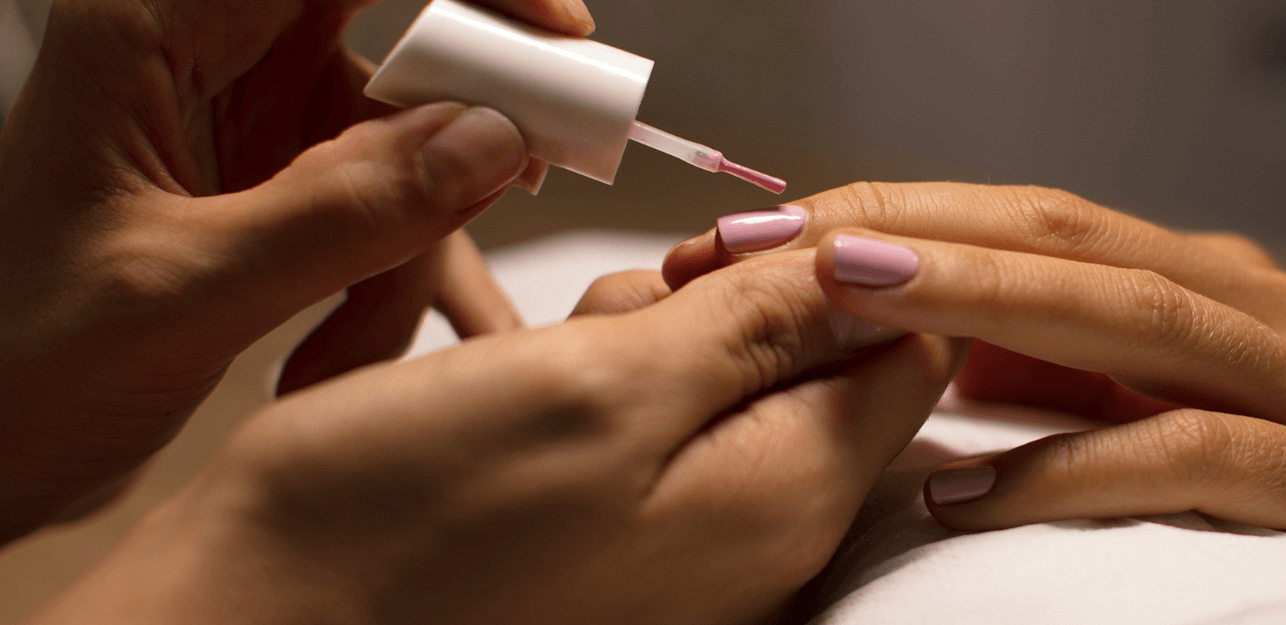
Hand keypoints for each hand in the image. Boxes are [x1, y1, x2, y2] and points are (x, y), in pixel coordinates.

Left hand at [0, 0, 580, 538]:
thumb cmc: (6, 360)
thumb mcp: (177, 292)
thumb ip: (336, 215)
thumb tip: (489, 142)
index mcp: (151, 26)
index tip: (554, 34)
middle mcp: (210, 55)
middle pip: (397, 37)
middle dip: (462, 126)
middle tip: (512, 189)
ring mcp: (252, 121)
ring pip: (410, 140)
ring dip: (410, 249)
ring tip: (339, 350)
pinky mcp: (280, 184)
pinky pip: (393, 208)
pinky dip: (390, 285)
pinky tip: (332, 354)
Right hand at [28, 251, 961, 624]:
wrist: (260, 623)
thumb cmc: (411, 525)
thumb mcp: (607, 384)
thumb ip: (762, 324)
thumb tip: (876, 266)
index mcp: (786, 497)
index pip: (902, 350)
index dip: (824, 274)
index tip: (721, 264)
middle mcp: (757, 538)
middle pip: (808, 361)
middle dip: (716, 310)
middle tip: (613, 329)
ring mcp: (685, 550)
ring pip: (715, 381)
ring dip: (638, 342)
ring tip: (537, 374)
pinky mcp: (613, 544)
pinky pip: (646, 428)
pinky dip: (590, 387)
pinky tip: (512, 399)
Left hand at [663, 182, 1285, 622]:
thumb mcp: (1191, 416)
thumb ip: (1079, 381)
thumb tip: (932, 350)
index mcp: (1207, 285)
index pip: (1029, 221)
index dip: (897, 213)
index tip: (765, 230)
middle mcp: (1258, 307)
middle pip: (1060, 238)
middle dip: (905, 227)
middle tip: (764, 235)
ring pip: (1124, 315)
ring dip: (976, 297)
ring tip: (845, 291)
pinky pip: (1191, 459)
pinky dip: (1071, 467)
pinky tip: (970, 485)